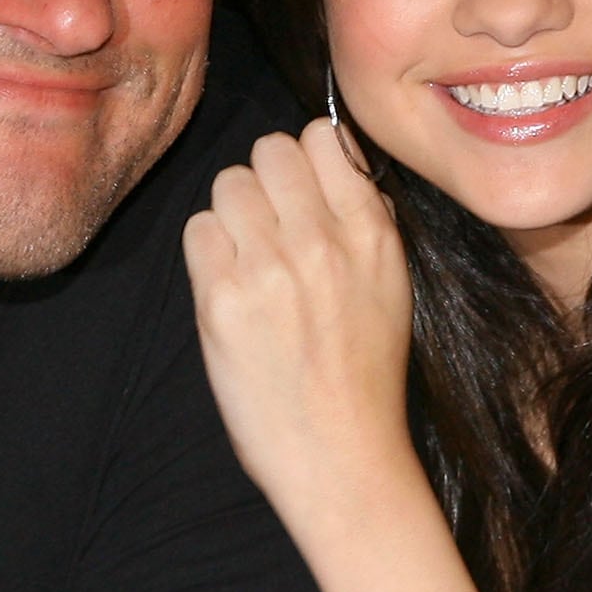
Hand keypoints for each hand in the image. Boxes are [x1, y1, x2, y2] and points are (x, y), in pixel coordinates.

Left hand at [182, 121, 415, 524]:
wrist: (340, 455)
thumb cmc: (365, 375)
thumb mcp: (392, 284)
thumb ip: (367, 219)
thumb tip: (334, 162)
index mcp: (371, 231)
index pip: (319, 137)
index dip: (304, 160)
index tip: (301, 192)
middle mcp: (320, 238)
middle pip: (267, 150)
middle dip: (264, 183)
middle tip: (268, 228)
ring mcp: (268, 265)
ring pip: (228, 184)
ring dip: (232, 215)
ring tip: (248, 260)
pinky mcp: (223, 297)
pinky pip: (199, 230)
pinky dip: (208, 252)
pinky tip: (229, 288)